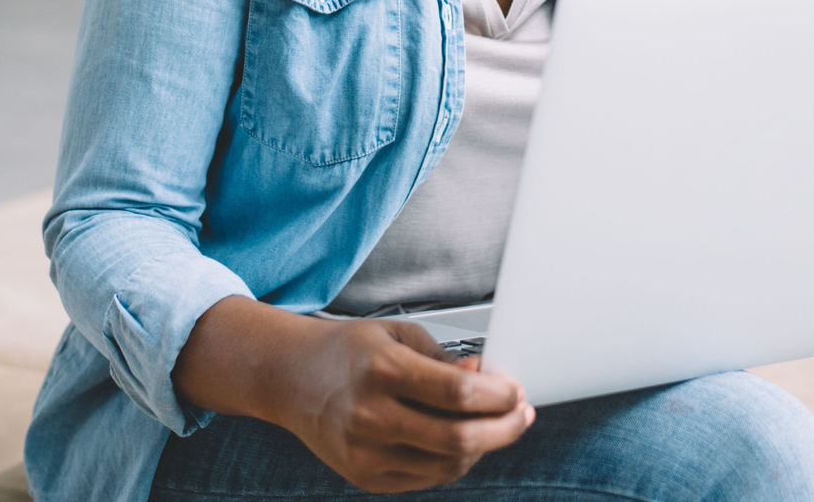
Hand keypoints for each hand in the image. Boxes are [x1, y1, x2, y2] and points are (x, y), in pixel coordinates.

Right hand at [289, 319, 533, 491]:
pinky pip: (426, 478)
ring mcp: (366, 452)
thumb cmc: (348, 351)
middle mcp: (371, 415)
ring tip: (492, 426)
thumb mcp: (397, 335)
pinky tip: (460, 441)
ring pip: (448, 466)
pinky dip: (452, 462)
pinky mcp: (364, 477)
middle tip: (520, 415)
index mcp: (382, 369)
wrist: (292, 379)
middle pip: (459, 438)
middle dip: (503, 428)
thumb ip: (444, 359)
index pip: (457, 394)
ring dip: (482, 448)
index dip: (498, 396)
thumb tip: (486, 379)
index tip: (515, 391)